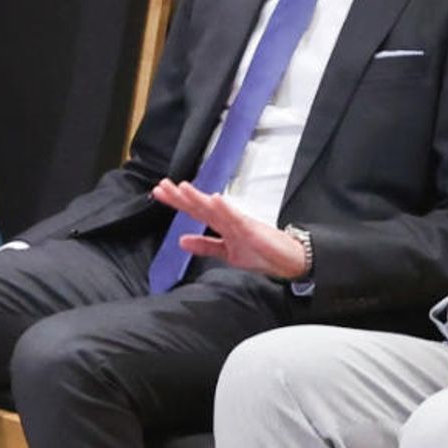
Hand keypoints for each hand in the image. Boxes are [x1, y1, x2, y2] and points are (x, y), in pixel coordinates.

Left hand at [150, 179, 309, 280]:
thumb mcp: (227, 252)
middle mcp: (228, 220)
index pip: (194, 210)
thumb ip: (205, 245)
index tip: (158, 193)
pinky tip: (215, 199)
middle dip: (180, 196)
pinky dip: (225, 208)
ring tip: (182, 188)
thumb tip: (181, 241)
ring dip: (199, 198)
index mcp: (221, 225)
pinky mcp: (252, 229)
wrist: (289, 261)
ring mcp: (240, 223)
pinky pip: (236, 218)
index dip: (176, 202)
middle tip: (161, 186)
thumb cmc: (262, 253)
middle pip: (200, 205)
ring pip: (215, 208)